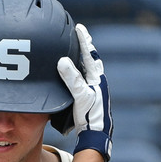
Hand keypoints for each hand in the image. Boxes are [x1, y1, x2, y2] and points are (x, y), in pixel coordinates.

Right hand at [56, 24, 112, 159]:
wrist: (97, 134)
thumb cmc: (90, 115)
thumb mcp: (80, 95)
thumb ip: (72, 78)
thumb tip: (62, 60)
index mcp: (97, 78)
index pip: (89, 54)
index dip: (83, 40)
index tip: (78, 27)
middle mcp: (97, 81)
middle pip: (91, 58)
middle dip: (85, 46)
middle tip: (80, 33)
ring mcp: (95, 88)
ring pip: (88, 68)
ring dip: (83, 57)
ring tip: (78, 48)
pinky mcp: (91, 95)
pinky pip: (84, 77)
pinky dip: (80, 70)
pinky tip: (75, 72)